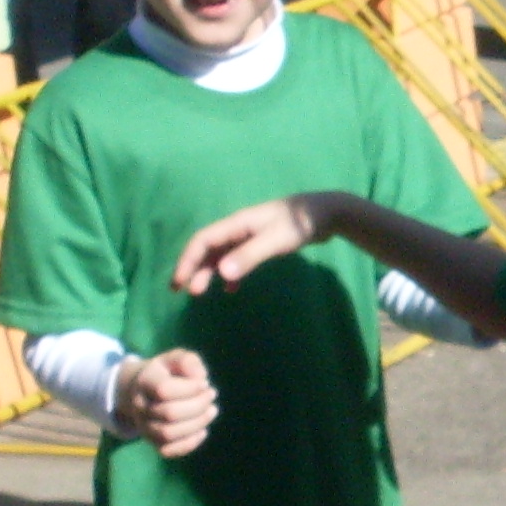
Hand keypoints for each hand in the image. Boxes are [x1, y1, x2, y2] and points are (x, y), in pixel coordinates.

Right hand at [118, 348, 219, 456]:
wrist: (144, 390)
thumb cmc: (167, 372)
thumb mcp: (177, 359)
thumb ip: (188, 362)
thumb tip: (200, 378)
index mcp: (144, 382)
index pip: (164, 390)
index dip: (190, 388)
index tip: (204, 383)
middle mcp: (140, 406)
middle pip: (169, 414)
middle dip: (198, 405)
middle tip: (212, 394)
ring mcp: (144, 426)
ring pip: (168, 434)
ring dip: (197, 423)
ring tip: (212, 410)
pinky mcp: (153, 442)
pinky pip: (168, 450)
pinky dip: (189, 443)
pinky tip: (202, 430)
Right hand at [173, 193, 335, 296]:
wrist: (326, 214)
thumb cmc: (300, 223)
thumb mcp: (275, 241)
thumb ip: (250, 256)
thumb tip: (222, 274)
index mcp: (236, 224)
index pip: (202, 240)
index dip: (187, 260)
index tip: (179, 283)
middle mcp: (238, 228)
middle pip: (207, 248)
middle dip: (193, 268)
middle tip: (182, 291)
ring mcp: (249, 235)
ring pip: (221, 254)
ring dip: (209, 272)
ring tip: (200, 292)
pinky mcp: (261, 242)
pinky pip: (237, 258)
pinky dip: (231, 273)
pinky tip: (231, 289)